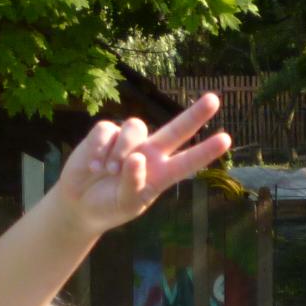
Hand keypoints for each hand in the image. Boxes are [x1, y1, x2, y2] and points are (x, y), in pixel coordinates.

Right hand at [52, 96, 230, 234]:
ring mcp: (129, 141)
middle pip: (176, 130)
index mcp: (160, 174)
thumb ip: (133, 184)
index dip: (205, 151)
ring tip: (107, 172)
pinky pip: (107, 130)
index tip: (226, 139)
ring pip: (135, 127)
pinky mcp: (106, 133)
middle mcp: (149, 153)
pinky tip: (93, 166)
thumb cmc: (109, 206)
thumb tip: (136, 158)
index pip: (187, 161)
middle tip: (214, 100)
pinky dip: (99, 149)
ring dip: (120, 151)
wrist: (80, 203)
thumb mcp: (125, 204)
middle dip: (195, 115)